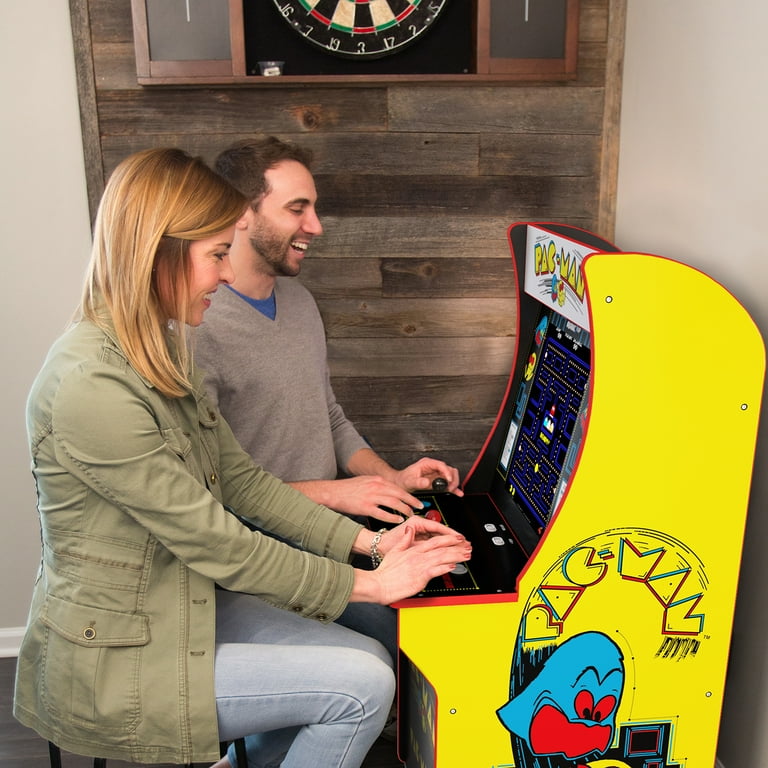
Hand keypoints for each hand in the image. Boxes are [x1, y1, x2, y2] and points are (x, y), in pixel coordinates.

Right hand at [292, 476, 421, 522]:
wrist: (333, 492)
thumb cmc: (348, 488)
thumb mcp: (366, 481)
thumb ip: (378, 485)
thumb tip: (390, 491)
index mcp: (378, 480)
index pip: (398, 488)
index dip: (410, 495)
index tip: (417, 501)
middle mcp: (377, 486)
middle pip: (400, 494)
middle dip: (412, 502)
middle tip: (420, 508)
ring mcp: (371, 497)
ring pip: (394, 503)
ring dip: (405, 510)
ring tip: (410, 515)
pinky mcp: (365, 507)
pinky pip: (383, 513)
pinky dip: (392, 517)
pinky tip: (398, 520)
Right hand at [350, 517, 471, 604]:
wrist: (379, 583)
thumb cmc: (386, 571)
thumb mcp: (395, 550)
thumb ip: (405, 540)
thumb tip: (410, 530)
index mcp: (414, 549)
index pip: (435, 541)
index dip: (448, 539)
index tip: (458, 538)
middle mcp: (419, 556)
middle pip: (442, 548)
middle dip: (457, 547)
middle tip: (468, 547)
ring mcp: (420, 565)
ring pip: (442, 557)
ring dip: (456, 556)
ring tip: (466, 555)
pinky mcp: (420, 576)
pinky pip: (436, 570)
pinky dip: (446, 567)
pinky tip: (453, 566)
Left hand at [391, 457, 463, 496]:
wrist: (400, 483)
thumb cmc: (403, 480)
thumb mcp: (409, 481)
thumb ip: (418, 482)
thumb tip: (427, 482)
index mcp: (427, 463)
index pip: (441, 465)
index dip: (447, 472)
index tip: (448, 480)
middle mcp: (433, 467)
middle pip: (449, 469)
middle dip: (452, 479)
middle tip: (450, 488)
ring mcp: (436, 473)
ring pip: (451, 475)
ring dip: (453, 483)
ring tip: (452, 490)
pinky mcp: (437, 480)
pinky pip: (448, 482)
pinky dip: (453, 487)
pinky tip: (457, 492)